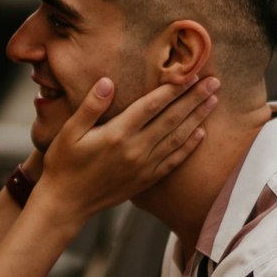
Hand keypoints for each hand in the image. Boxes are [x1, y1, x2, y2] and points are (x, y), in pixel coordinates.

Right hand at [37, 75, 217, 220]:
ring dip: (197, 118)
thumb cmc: (63, 164)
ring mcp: (144, 167)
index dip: (172, 88)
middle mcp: (135, 150)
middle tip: (214, 82)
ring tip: (213, 101)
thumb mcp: (68, 132)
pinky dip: (189, 146)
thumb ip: (90, 106)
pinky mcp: (146, 180)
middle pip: (172, 119)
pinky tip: (201, 133)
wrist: (65, 204)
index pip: (151, 105)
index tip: (189, 73)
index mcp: (117, 134)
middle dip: (194, 98)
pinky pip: (174, 161)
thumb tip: (107, 82)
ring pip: (177, 138)